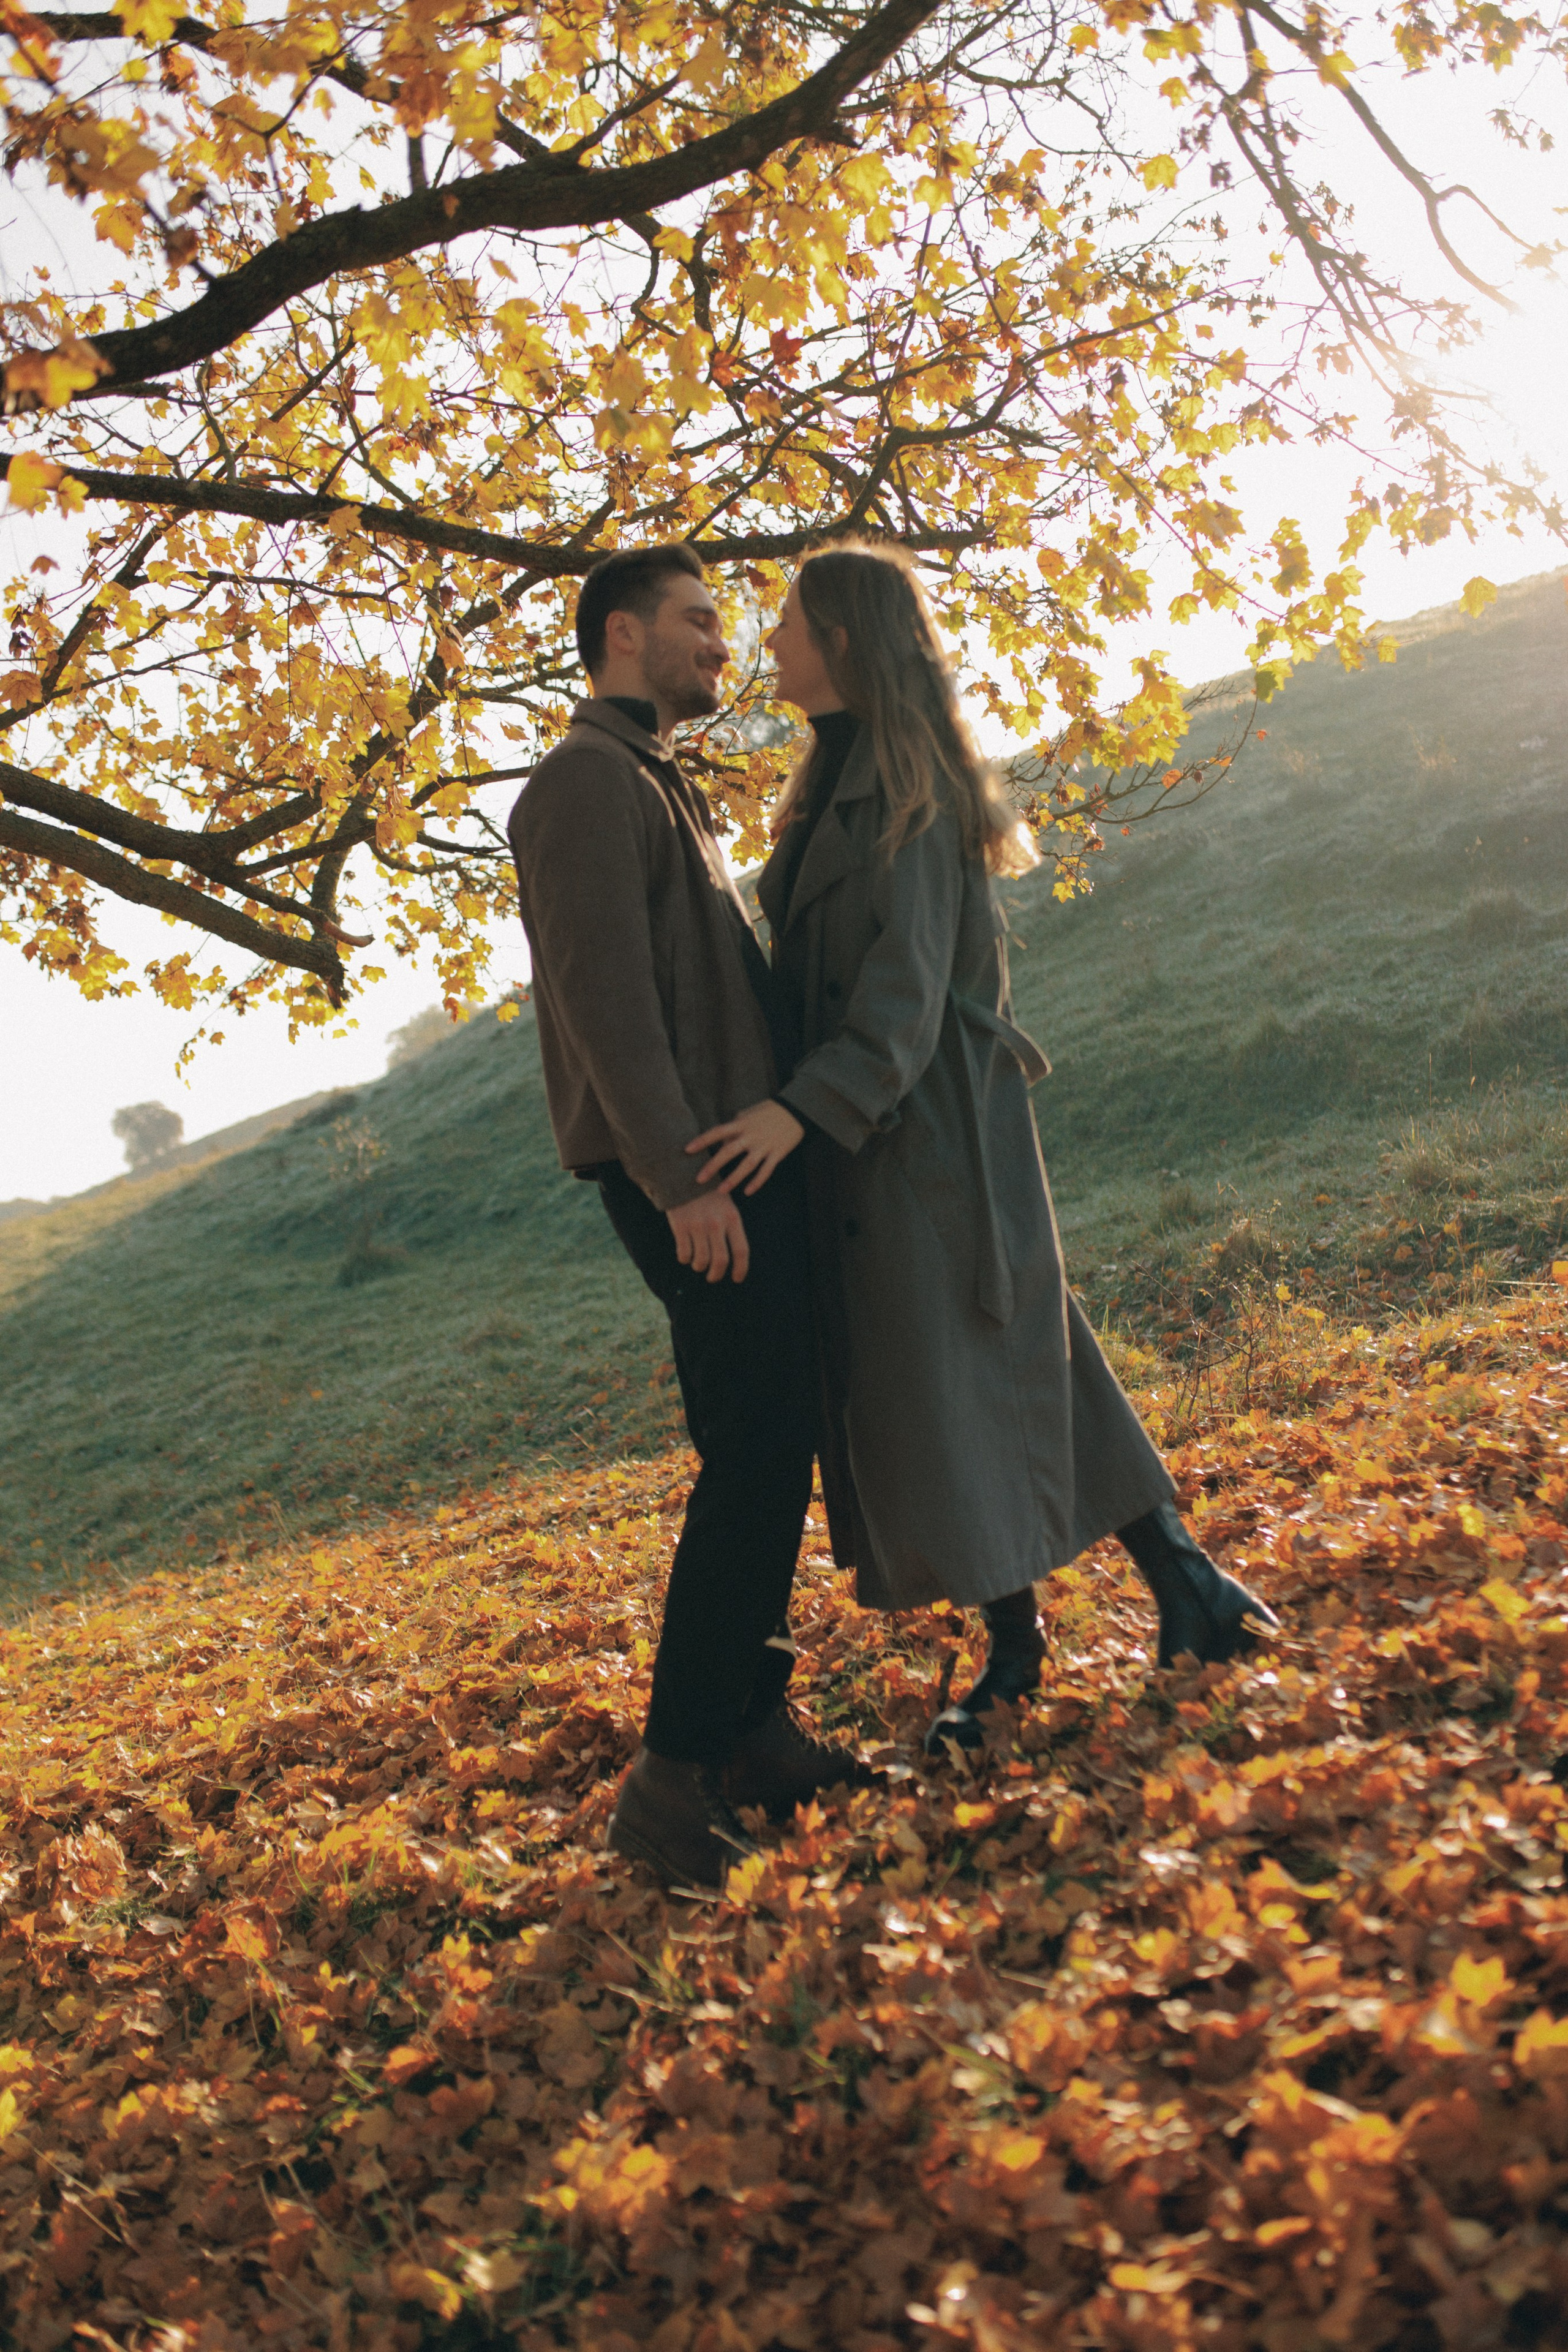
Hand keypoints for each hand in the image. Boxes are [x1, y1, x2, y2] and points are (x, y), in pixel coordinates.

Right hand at [667, 1189, 749, 1281]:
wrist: (683, 1176)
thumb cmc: (708, 1195)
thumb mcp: (727, 1207)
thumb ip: (731, 1229)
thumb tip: (733, 1259)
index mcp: (732, 1218)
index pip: (741, 1251)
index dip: (741, 1269)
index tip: (737, 1279)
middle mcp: (716, 1223)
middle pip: (720, 1261)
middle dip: (716, 1275)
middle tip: (713, 1278)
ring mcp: (697, 1226)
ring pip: (701, 1260)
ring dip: (699, 1267)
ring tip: (698, 1264)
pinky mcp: (680, 1227)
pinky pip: (684, 1254)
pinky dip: (685, 1259)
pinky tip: (685, 1255)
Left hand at [688, 1099, 804, 1195]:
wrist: (796, 1110)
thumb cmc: (768, 1111)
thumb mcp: (747, 1114)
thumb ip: (733, 1127)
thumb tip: (721, 1143)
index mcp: (742, 1124)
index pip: (717, 1132)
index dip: (702, 1140)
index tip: (687, 1150)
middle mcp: (751, 1135)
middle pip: (729, 1152)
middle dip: (713, 1166)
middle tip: (699, 1179)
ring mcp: (765, 1145)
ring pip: (747, 1165)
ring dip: (734, 1179)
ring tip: (721, 1190)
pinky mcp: (777, 1153)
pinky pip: (766, 1170)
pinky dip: (757, 1182)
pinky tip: (747, 1191)